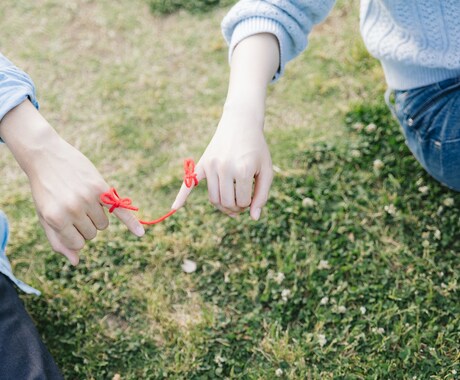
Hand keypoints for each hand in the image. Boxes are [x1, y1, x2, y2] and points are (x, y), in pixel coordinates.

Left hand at [0, 101, 144, 264]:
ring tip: (84, 200)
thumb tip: (76, 262)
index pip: (78, 243)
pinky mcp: (101, 188)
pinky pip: (119, 210)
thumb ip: (58, 240)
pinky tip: (140, 233)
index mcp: (56, 219)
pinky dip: (131, 222)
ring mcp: (88, 198)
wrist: (45, 156)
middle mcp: (73, 210)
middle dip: (85, 224)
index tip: (67, 222)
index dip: (75, 234)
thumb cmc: (45, 190)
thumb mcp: (45, 216)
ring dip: (97, 216)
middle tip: (73, 206)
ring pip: (103, 223)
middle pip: (92, 233)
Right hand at [172, 107, 272, 219]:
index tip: (252, 199)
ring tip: (232, 202)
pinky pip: (189, 183)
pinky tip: (174, 208)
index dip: (248, 205)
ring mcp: (211, 165)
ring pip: (213, 198)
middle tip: (242, 203)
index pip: (242, 202)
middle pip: (226, 203)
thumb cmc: (256, 149)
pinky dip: (181, 196)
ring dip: (222, 206)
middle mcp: (224, 167)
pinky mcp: (202, 163)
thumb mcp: (266, 170)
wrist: (241, 123)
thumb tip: (254, 218)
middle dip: (235, 208)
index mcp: (243, 170)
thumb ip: (262, 195)